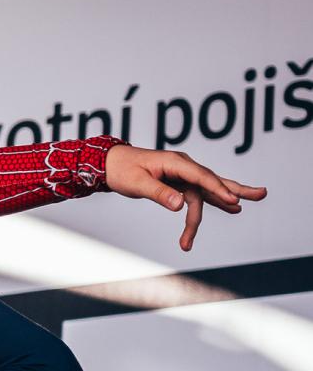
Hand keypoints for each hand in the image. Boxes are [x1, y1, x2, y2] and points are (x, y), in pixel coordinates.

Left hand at [103, 144, 266, 251]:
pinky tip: (229, 207)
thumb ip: (158, 193)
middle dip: (235, 189)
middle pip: (213, 179)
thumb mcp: (137, 183)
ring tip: (241, 209)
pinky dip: (212, 200)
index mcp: (174, 161)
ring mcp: (182, 174)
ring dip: (222, 201)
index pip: (201, 176)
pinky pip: (198, 193)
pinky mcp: (178, 182)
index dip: (217, 189)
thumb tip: (179, 205)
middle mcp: (182, 165)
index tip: (233, 201)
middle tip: (261, 194)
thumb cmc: (122, 170)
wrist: (110, 164)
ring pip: (207, 189)